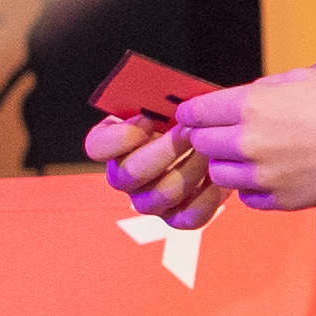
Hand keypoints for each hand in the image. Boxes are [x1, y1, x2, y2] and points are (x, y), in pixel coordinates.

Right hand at [88, 108, 218, 229]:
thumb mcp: (168, 100)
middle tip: (191, 131)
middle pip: (129, 173)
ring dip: (190, 168)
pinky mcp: (177, 217)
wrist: (212, 137)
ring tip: (210, 148)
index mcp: (111, 144)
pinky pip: (189, 216)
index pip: (96, 146)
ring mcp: (148, 201)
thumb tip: (169, 98)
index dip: (120, 136)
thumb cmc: (184, 114)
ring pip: (162, 194)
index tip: (146, 119)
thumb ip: (160, 99)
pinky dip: (208, 195)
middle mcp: (123, 177)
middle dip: (164, 150)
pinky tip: (219, 174)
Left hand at [176, 64, 315, 211]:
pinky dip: (251, 189)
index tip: (191, 117)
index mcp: (251, 106)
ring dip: (227, 165)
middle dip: (208, 139)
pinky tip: (269, 176)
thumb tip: (240, 98)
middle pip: (202, 145)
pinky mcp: (278, 199)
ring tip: (249, 158)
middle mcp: (249, 141)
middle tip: (223, 137)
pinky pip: (246, 198)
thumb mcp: (299, 79)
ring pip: (219, 174)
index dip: (191, 115)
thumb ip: (262, 88)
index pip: (197, 113)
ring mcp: (262, 174)